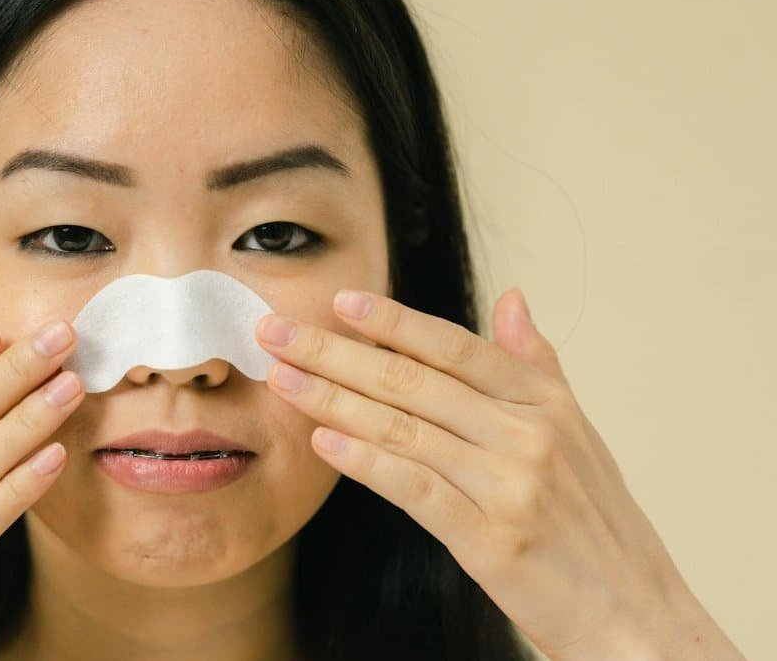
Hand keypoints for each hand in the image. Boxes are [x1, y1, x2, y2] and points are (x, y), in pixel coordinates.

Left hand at [255, 287, 746, 660]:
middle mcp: (527, 434)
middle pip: (413, 381)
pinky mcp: (491, 539)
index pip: (454, 346)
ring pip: (403, 428)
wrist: (635, 613)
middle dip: (335, 352)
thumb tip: (513, 298)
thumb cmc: (595, 523)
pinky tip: (324, 441)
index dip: (393, 320)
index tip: (338, 300)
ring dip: (333, 399)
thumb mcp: (578, 432)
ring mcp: (509, 485)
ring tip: (282, 378)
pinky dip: (366, 463)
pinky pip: (415, 489)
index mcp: (545, 402)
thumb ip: (536, 364)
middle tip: (276, 332)